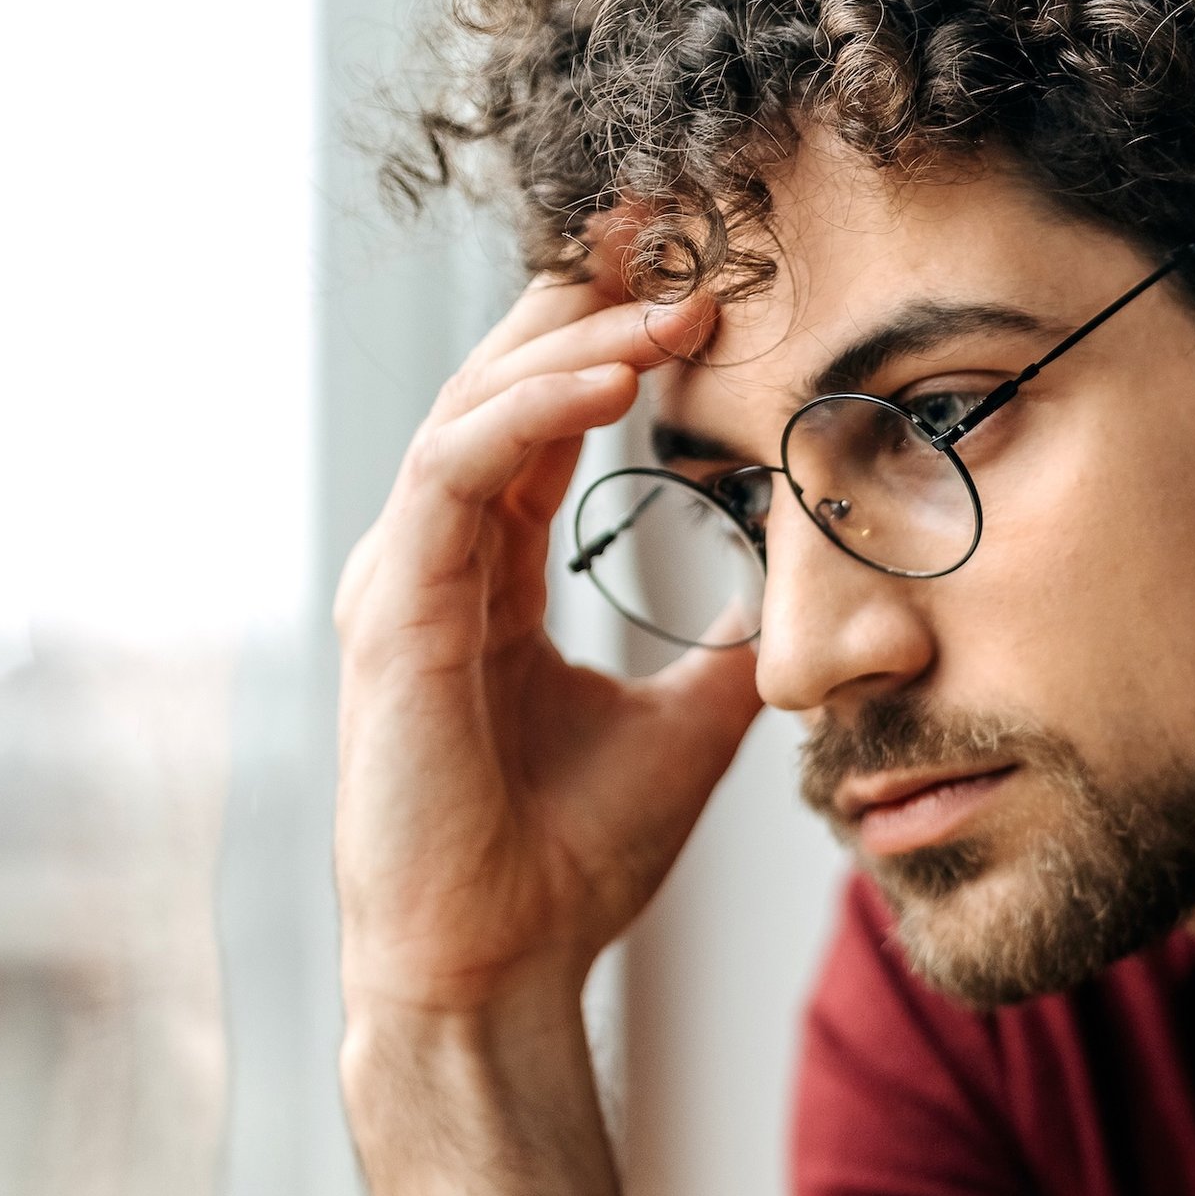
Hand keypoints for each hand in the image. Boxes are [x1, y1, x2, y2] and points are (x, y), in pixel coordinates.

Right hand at [333, 279, 752, 1026]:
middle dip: (583, 295)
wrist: (500, 973)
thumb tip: (804, 597)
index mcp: (484, 578)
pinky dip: (531, 409)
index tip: (693, 270)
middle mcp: (431, 562)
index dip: (607, 335)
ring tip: (670, 294)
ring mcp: (400, 581)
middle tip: (670, 221)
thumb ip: (725, 652)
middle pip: (499, 383)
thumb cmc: (566, 867)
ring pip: (475, 407)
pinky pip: (455, 468)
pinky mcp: (391, 612)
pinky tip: (614, 374)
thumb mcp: (683, 731)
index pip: (540, 418)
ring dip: (574, 341)